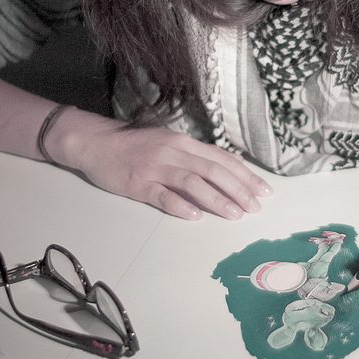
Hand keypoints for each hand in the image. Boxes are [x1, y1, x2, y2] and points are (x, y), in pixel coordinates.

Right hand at [48, 108, 272, 219]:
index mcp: (184, 142)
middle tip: (255, 207)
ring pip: (193, 183)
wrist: (96, 142)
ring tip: (235, 214)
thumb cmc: (135, 144)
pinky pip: (162, 196)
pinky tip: (195, 216)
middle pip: (213, 170)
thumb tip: (224, 171)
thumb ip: (193, 156)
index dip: (245, 175)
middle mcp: (173, 152)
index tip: (263, 190)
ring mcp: (155, 167)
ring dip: (216, 200)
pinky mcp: (137, 183)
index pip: (222, 158)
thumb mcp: (168, 142)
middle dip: (238, 190)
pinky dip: (180, 206)